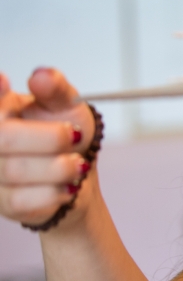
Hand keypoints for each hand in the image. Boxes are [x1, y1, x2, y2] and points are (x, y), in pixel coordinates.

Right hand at [0, 69, 96, 226]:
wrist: (78, 173)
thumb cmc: (67, 132)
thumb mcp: (67, 104)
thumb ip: (55, 89)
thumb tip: (41, 77)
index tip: (6, 82)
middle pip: (3, 138)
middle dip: (49, 138)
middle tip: (75, 136)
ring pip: (15, 171)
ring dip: (59, 167)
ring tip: (78, 164)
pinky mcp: (2, 203)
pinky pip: (22, 200)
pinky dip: (54, 192)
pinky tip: (67, 185)